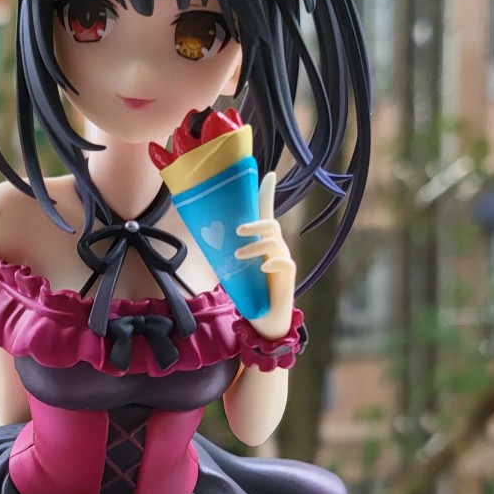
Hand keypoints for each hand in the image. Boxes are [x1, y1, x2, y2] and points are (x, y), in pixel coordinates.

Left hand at [233, 172, 294, 338]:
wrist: (263, 320)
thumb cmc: (249, 292)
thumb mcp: (235, 268)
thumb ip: (227, 251)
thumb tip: (205, 234)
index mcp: (263, 242)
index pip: (266, 212)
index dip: (267, 193)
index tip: (267, 174)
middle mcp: (275, 248)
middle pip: (270, 223)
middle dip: (255, 223)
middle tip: (237, 230)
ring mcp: (283, 261)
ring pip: (274, 241)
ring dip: (254, 246)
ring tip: (239, 256)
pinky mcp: (288, 277)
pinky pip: (284, 263)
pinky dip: (272, 263)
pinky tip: (262, 268)